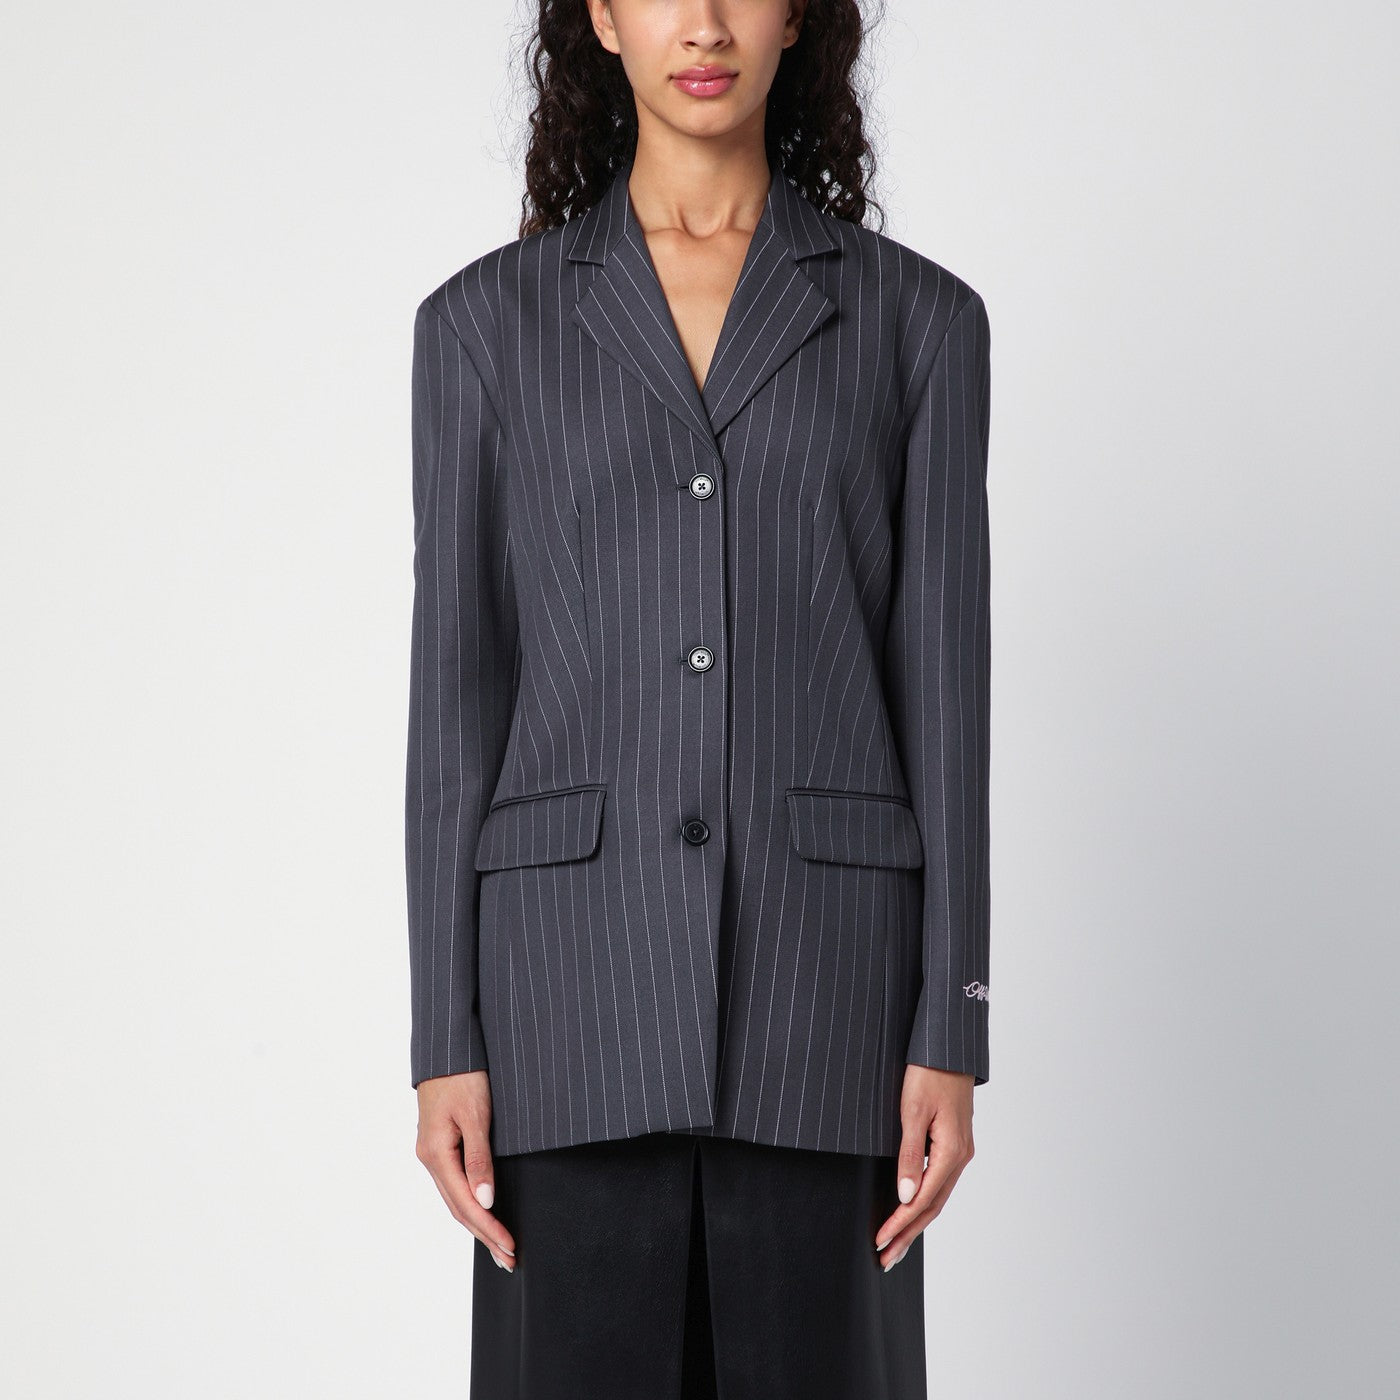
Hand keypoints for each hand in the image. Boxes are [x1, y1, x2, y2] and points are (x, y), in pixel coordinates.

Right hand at [415, 1070, 516, 1270]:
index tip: (511, 1247)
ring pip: (455, 1199)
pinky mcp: (440, 1145)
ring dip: (478, 1224)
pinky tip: (482, 1212)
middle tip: (510, 1259)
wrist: (445, 1048)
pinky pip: (454, 1184)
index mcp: (436, 1154)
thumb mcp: (475, 1115)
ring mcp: (433, 1152)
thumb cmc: (462, 1075)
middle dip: (485, 1235)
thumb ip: (479, 1158)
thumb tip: (485, 1201)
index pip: (466, 1204)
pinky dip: (470, 1204)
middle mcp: (430, 1158)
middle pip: (458, 1208)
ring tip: (500, 1246)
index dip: (489, 1229)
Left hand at [873, 1065, 974, 1269]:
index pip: (923, 1200)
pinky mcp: (955, 1143)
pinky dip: (925, 1202)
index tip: (879, 1241)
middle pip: (933, 1206)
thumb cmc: (928, 1072)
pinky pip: (941, 1182)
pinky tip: (913, 1210)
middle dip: (908, 1234)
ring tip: (896, 1245)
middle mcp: (960, 1156)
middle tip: (886, 1259)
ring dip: (916, 1222)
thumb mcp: (911, 1110)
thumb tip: (906, 1195)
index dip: (900, 1224)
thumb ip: (908, 1154)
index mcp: (952, 1151)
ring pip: (938, 1197)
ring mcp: (960, 1151)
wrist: (949, 1046)